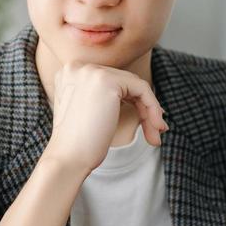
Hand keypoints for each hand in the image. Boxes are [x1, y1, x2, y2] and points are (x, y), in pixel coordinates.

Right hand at [42, 61, 168, 174]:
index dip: (132, 100)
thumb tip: (139, 96)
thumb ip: (105, 97)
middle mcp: (78, 67)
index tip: (147, 120)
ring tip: (156, 136)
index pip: (111, 80)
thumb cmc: (78, 145)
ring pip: (136, 85)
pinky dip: (153, 108)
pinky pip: (142, 90)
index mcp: (70, 73)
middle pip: (125, 81)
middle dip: (144, 107)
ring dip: (150, 111)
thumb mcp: (89, 112)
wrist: (68, 159)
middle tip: (156, 131)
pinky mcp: (107, 81)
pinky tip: (156, 128)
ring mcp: (91, 72)